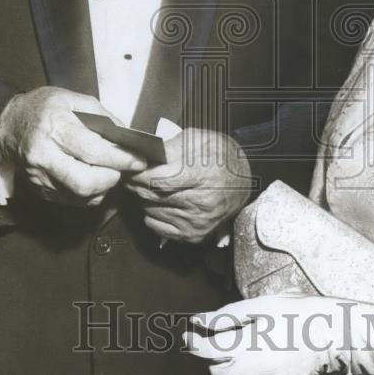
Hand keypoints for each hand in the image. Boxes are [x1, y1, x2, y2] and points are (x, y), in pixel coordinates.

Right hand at [0, 87, 146, 206]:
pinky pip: (73, 201)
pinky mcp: (39, 190)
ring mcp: (38, 176)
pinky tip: (94, 177)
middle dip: (112, 178)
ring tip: (109, 170)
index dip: (120, 159)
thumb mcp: (75, 99)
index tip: (139, 160)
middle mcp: (43, 155)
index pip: (93, 151)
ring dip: (104, 187)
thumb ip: (104, 117)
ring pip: (81, 196)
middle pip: (86, 182)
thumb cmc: (46, 108)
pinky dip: (91, 193)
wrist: (7, 125)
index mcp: (53, 127)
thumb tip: (128, 138)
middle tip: (123, 168)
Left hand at [125, 129, 251, 242]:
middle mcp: (201, 203)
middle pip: (150, 194)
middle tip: (131, 173)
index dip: (138, 172)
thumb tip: (141, 155)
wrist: (243, 182)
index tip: (129, 164)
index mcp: (204, 175)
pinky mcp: (192, 235)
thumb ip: (169, 147)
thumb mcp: (199, 140)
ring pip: (149, 209)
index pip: (157, 178)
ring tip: (150, 185)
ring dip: (143, 197)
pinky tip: (161, 200)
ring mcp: (196, 222)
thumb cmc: (220, 156)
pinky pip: (155, 224)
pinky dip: (151, 212)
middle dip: (135, 182)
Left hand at [183, 294, 345, 374]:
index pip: (204, 350)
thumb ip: (226, 316)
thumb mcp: (258, 307)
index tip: (189, 334)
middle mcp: (245, 372)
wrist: (324, 338)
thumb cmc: (292, 316)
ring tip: (248, 353)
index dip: (193, 342)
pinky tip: (256, 369)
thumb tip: (198, 320)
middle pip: (214, 369)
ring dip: (229, 371)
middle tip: (233, 339)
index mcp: (240, 346)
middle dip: (217, 355)